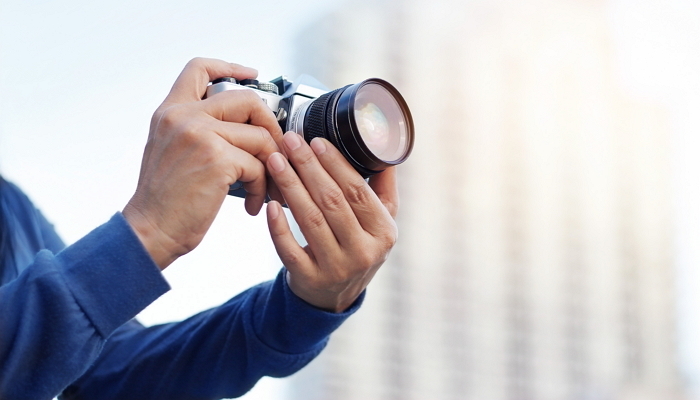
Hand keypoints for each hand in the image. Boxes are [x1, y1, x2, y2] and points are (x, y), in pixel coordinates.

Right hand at [123, 58, 283, 269]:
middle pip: (246, 99)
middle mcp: (183, 116)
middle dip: (269, 125)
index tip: (252, 74)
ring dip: (270, 166)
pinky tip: (251, 203)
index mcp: (170, 111)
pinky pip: (259, 166)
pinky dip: (262, 188)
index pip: (199, 68)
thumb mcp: (171, 151)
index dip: (230, 67)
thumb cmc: (165, 201)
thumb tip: (243, 127)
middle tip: (275, 150)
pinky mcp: (217, 159)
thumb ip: (198, 130)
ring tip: (262, 188)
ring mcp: (200, 134)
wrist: (150, 231)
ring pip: (259, 136)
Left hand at [265, 132, 398, 311]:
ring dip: (290, 186)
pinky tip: (270, 204)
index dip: (336, 164)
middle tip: (291, 142)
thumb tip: (384, 150)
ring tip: (276, 161)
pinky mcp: (309, 279)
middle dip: (308, 167)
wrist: (336, 297)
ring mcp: (335, 268)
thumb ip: (383, 189)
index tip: (317, 142)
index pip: (358, 191)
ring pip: (310, 220)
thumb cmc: (357, 248)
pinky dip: (278, 226)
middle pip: (332, 201)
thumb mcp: (380, 223)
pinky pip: (289, 249)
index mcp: (383, 233)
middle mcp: (363, 252)